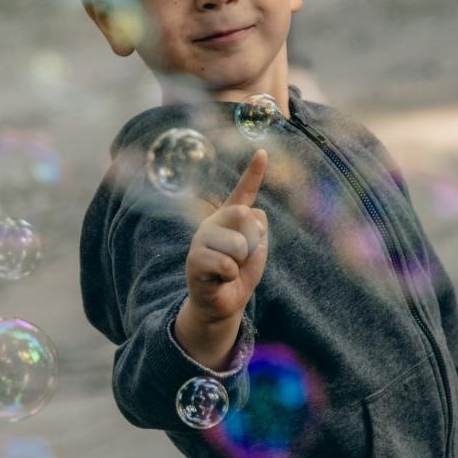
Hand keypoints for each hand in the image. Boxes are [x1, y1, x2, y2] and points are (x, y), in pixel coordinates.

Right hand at [185, 148, 268, 323]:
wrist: (222, 304)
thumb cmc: (240, 275)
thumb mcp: (257, 251)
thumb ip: (258, 230)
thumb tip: (249, 213)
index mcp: (229, 218)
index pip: (244, 192)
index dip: (253, 172)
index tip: (263, 152)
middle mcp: (213, 223)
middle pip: (244, 215)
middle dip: (252, 241)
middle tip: (240, 258)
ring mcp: (201, 240)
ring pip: (238, 244)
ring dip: (241, 262)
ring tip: (229, 270)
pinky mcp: (194, 260)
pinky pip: (227, 264)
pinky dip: (231, 275)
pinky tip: (221, 279)